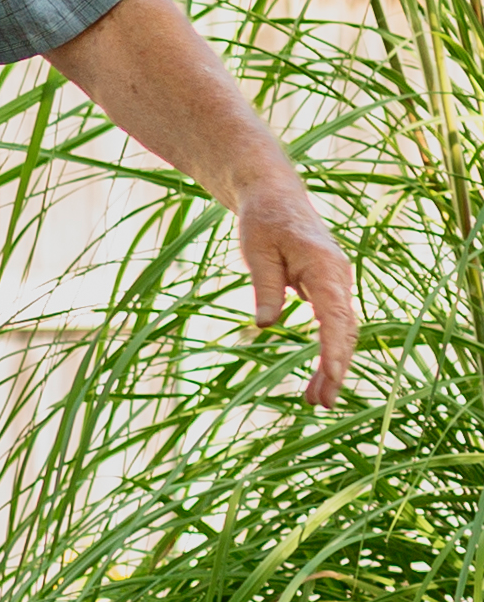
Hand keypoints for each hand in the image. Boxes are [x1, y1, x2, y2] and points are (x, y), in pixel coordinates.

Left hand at [234, 173, 358, 406]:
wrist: (275, 197)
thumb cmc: (263, 221)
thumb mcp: (256, 252)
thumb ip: (265, 288)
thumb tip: (267, 325)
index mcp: (323, 266)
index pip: (334, 315)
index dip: (334, 348)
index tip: (331, 376)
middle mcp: (339, 276)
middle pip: (344, 329)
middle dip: (335, 368)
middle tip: (321, 404)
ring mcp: (337, 283)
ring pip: (342, 330)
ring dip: (332, 364)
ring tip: (316, 400)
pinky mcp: (328, 288)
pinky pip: (334, 324)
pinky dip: (328, 349)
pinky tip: (318, 377)